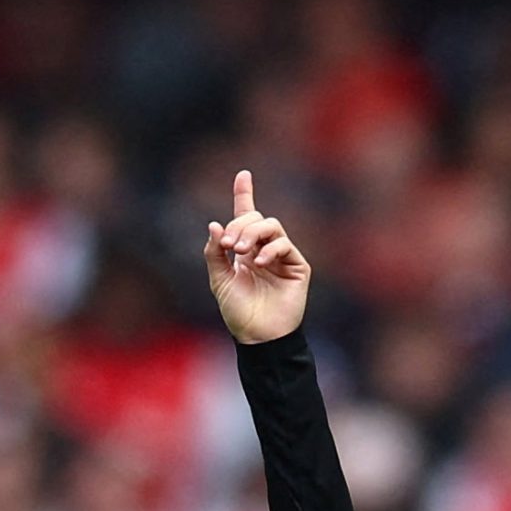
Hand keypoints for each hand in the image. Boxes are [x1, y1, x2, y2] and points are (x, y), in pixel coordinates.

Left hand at [206, 170, 309, 343]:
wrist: (257, 336)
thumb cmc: (238, 311)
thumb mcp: (218, 280)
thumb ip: (214, 253)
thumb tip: (214, 224)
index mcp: (244, 250)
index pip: (246, 216)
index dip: (244, 194)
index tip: (243, 174)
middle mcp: (263, 249)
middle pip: (255, 218)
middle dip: (239, 225)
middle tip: (227, 245)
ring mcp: (281, 256)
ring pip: (271, 225)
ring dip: (252, 233)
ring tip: (240, 252)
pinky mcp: (297, 265)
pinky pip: (284, 244)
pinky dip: (269, 249)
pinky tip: (258, 263)